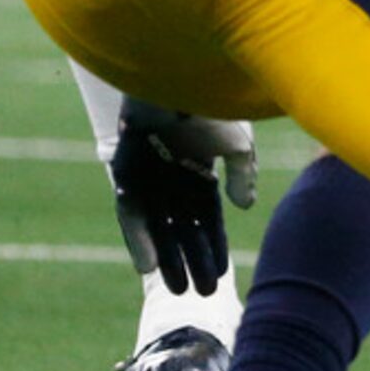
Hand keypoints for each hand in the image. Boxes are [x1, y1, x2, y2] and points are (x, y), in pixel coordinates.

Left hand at [108, 98, 257, 295]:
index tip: (221, 275)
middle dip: (192, 261)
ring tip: (176, 290)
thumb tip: (244, 206)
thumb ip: (242, 174)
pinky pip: (131, 216)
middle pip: (183, 230)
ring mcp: (148, 179)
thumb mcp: (238, 143)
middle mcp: (172, 179)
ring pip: (158, 228)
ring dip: (167, 258)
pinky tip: (148, 266)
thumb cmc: (211, 105)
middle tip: (202, 294)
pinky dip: (139, 240)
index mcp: (200, 171)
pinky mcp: (125, 175)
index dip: (214, 246)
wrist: (174, 76)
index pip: (208, 219)